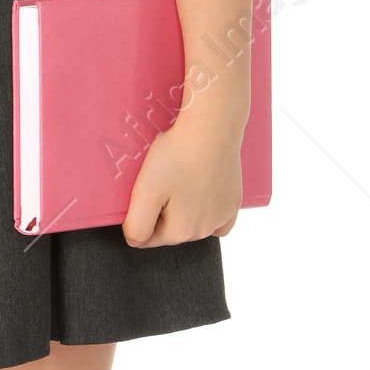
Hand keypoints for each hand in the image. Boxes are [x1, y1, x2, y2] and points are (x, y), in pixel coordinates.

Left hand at [123, 114, 241, 246]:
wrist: (212, 128)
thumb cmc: (176, 156)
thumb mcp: (145, 191)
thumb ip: (136, 225)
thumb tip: (135, 241)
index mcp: (180, 231)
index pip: (146, 237)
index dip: (139, 214)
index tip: (146, 189)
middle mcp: (205, 231)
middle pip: (170, 231)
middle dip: (161, 212)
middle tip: (162, 181)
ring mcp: (222, 217)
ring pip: (193, 225)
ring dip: (183, 210)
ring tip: (180, 181)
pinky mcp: (234, 203)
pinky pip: (218, 221)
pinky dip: (208, 212)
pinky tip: (201, 194)